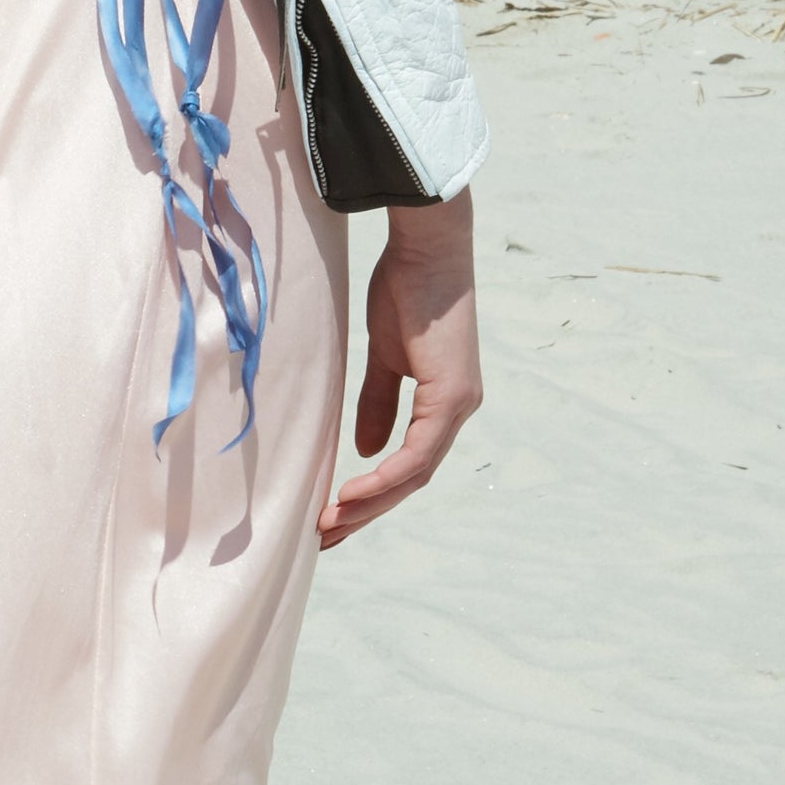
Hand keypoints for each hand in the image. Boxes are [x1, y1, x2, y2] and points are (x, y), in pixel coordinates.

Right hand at [318, 193, 480, 549]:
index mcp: (444, 402)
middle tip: (326, 536)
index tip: (334, 513)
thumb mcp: (384, 357)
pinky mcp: (451, 397)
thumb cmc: (406, 290)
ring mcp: (458, 406)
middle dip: (367, 512)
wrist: (427, 249)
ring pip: (414, 476)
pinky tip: (353, 493)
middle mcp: (457, 410)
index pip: (408, 464)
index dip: (373, 494)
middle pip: (411, 480)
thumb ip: (377, 403)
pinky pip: (416, 455)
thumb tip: (366, 448)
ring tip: (331, 523)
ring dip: (371, 504)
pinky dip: (385, 479)